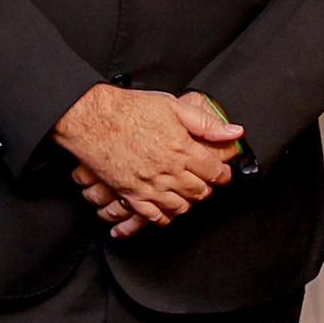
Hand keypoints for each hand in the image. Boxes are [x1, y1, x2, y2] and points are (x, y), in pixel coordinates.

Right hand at [53, 86, 241, 230]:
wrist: (90, 119)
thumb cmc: (126, 109)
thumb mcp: (171, 106)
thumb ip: (205, 122)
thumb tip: (233, 132)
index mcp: (182, 149)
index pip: (214, 171)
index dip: (223, 173)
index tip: (222, 172)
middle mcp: (168, 171)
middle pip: (199, 191)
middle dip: (207, 188)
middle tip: (206, 182)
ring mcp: (149, 186)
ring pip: (179, 206)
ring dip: (187, 202)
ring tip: (188, 194)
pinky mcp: (130, 193)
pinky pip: (152, 215)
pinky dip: (163, 217)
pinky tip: (165, 211)